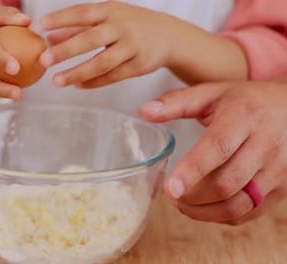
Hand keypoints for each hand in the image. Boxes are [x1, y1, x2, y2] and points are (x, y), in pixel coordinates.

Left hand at [38, 1, 183, 87]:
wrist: (169, 36)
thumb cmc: (129, 24)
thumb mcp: (106, 18)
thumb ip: (77, 27)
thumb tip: (48, 38)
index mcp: (111, 10)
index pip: (83, 12)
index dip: (61, 18)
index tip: (40, 25)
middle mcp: (122, 27)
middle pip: (90, 39)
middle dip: (65, 50)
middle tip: (43, 60)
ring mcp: (132, 47)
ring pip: (101, 63)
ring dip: (77, 73)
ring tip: (56, 81)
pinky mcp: (139, 66)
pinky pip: (112, 76)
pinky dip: (93, 82)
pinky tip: (77, 85)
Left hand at [139, 80, 286, 224]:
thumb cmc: (248, 101)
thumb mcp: (213, 93)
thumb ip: (177, 102)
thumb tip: (143, 111)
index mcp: (245, 116)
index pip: (218, 148)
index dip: (192, 170)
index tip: (169, 188)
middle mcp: (267, 143)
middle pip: (227, 182)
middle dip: (193, 196)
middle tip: (172, 194)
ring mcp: (279, 169)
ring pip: (240, 203)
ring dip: (206, 212)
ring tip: (183, 205)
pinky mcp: (283, 187)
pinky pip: (251, 212)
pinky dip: (224, 216)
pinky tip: (207, 208)